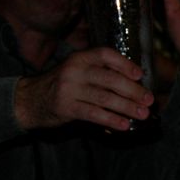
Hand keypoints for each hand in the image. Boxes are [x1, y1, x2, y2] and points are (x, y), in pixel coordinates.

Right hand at [14, 47, 153, 131]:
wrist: (30, 100)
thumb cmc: (62, 87)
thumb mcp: (78, 73)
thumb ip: (100, 75)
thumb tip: (135, 86)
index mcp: (80, 58)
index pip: (105, 54)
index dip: (124, 64)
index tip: (140, 75)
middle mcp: (75, 70)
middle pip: (109, 78)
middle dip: (133, 90)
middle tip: (149, 100)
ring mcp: (69, 88)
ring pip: (104, 97)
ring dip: (127, 107)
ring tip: (142, 114)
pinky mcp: (66, 107)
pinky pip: (93, 114)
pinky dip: (111, 120)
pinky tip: (124, 125)